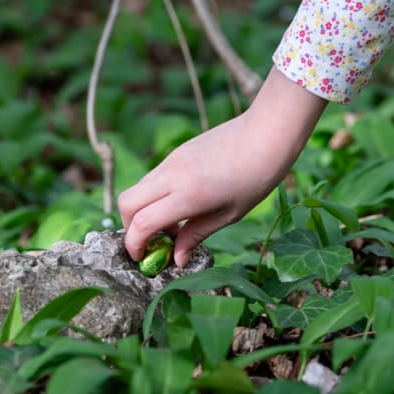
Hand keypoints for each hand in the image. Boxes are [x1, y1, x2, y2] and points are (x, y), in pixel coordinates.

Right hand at [119, 68, 327, 266]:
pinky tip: (180, 205)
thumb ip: (196, 235)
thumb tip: (176, 259)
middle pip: (127, 203)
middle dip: (129, 227)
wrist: (266, 134)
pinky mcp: (176, 152)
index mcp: (189, 195)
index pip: (142, 223)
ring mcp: (172, 160)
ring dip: (142, 211)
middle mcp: (173, 175)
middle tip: (150, 243)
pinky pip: (153, 178)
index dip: (135, 245)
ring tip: (172, 226)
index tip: (142, 258)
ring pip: (138, 189)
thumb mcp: (228, 215)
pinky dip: (154, 197)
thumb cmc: (255, 178)